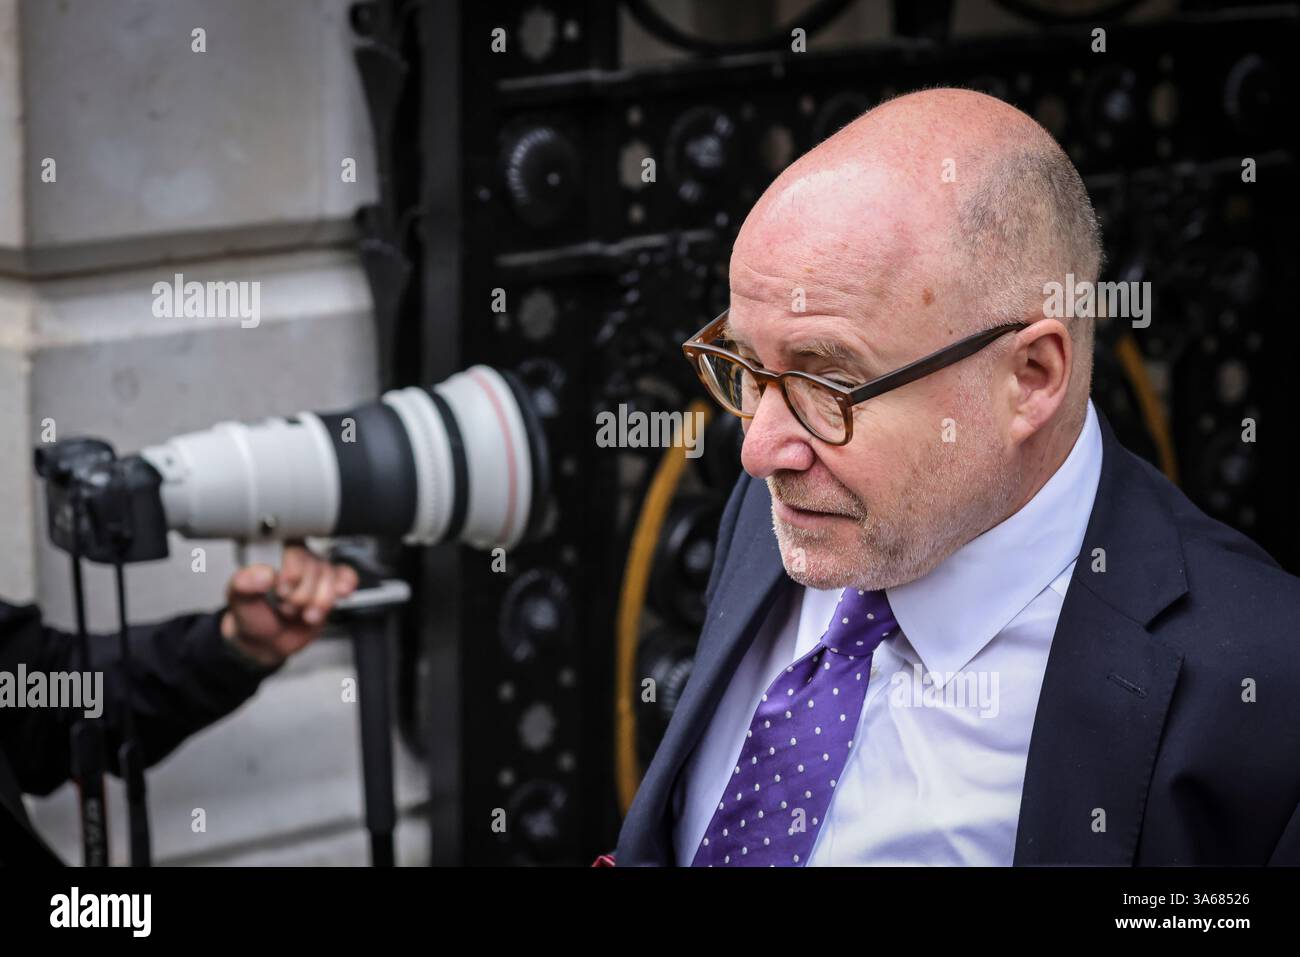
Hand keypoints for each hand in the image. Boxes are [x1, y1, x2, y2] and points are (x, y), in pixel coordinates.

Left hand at [220, 543, 359, 667]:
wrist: (267, 641)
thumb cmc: (252, 615)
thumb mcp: (238, 600)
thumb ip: (244, 583)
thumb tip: (264, 574)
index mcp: (273, 553)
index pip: (294, 549)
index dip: (293, 571)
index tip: (282, 590)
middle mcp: (297, 559)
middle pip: (315, 566)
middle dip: (303, 594)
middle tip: (287, 607)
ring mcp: (315, 573)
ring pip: (331, 577)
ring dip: (319, 601)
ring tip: (304, 614)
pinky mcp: (331, 586)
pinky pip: (346, 577)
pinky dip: (345, 584)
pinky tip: (341, 593)